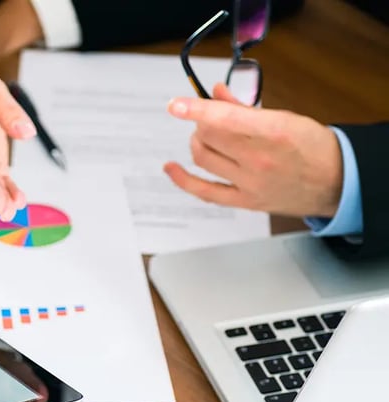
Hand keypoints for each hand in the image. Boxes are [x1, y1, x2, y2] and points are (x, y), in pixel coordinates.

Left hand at [165, 83, 343, 217]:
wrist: (337, 181)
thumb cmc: (312, 146)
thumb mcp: (285, 117)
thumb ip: (244, 107)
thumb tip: (214, 92)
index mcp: (274, 132)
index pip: (224, 119)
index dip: (196, 110)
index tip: (176, 105)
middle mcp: (260, 160)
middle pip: (208, 136)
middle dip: (202, 122)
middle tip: (209, 119)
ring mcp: (251, 183)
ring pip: (203, 158)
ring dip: (197, 142)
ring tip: (206, 137)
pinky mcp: (245, 202)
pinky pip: (204, 192)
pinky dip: (183, 179)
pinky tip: (171, 168)